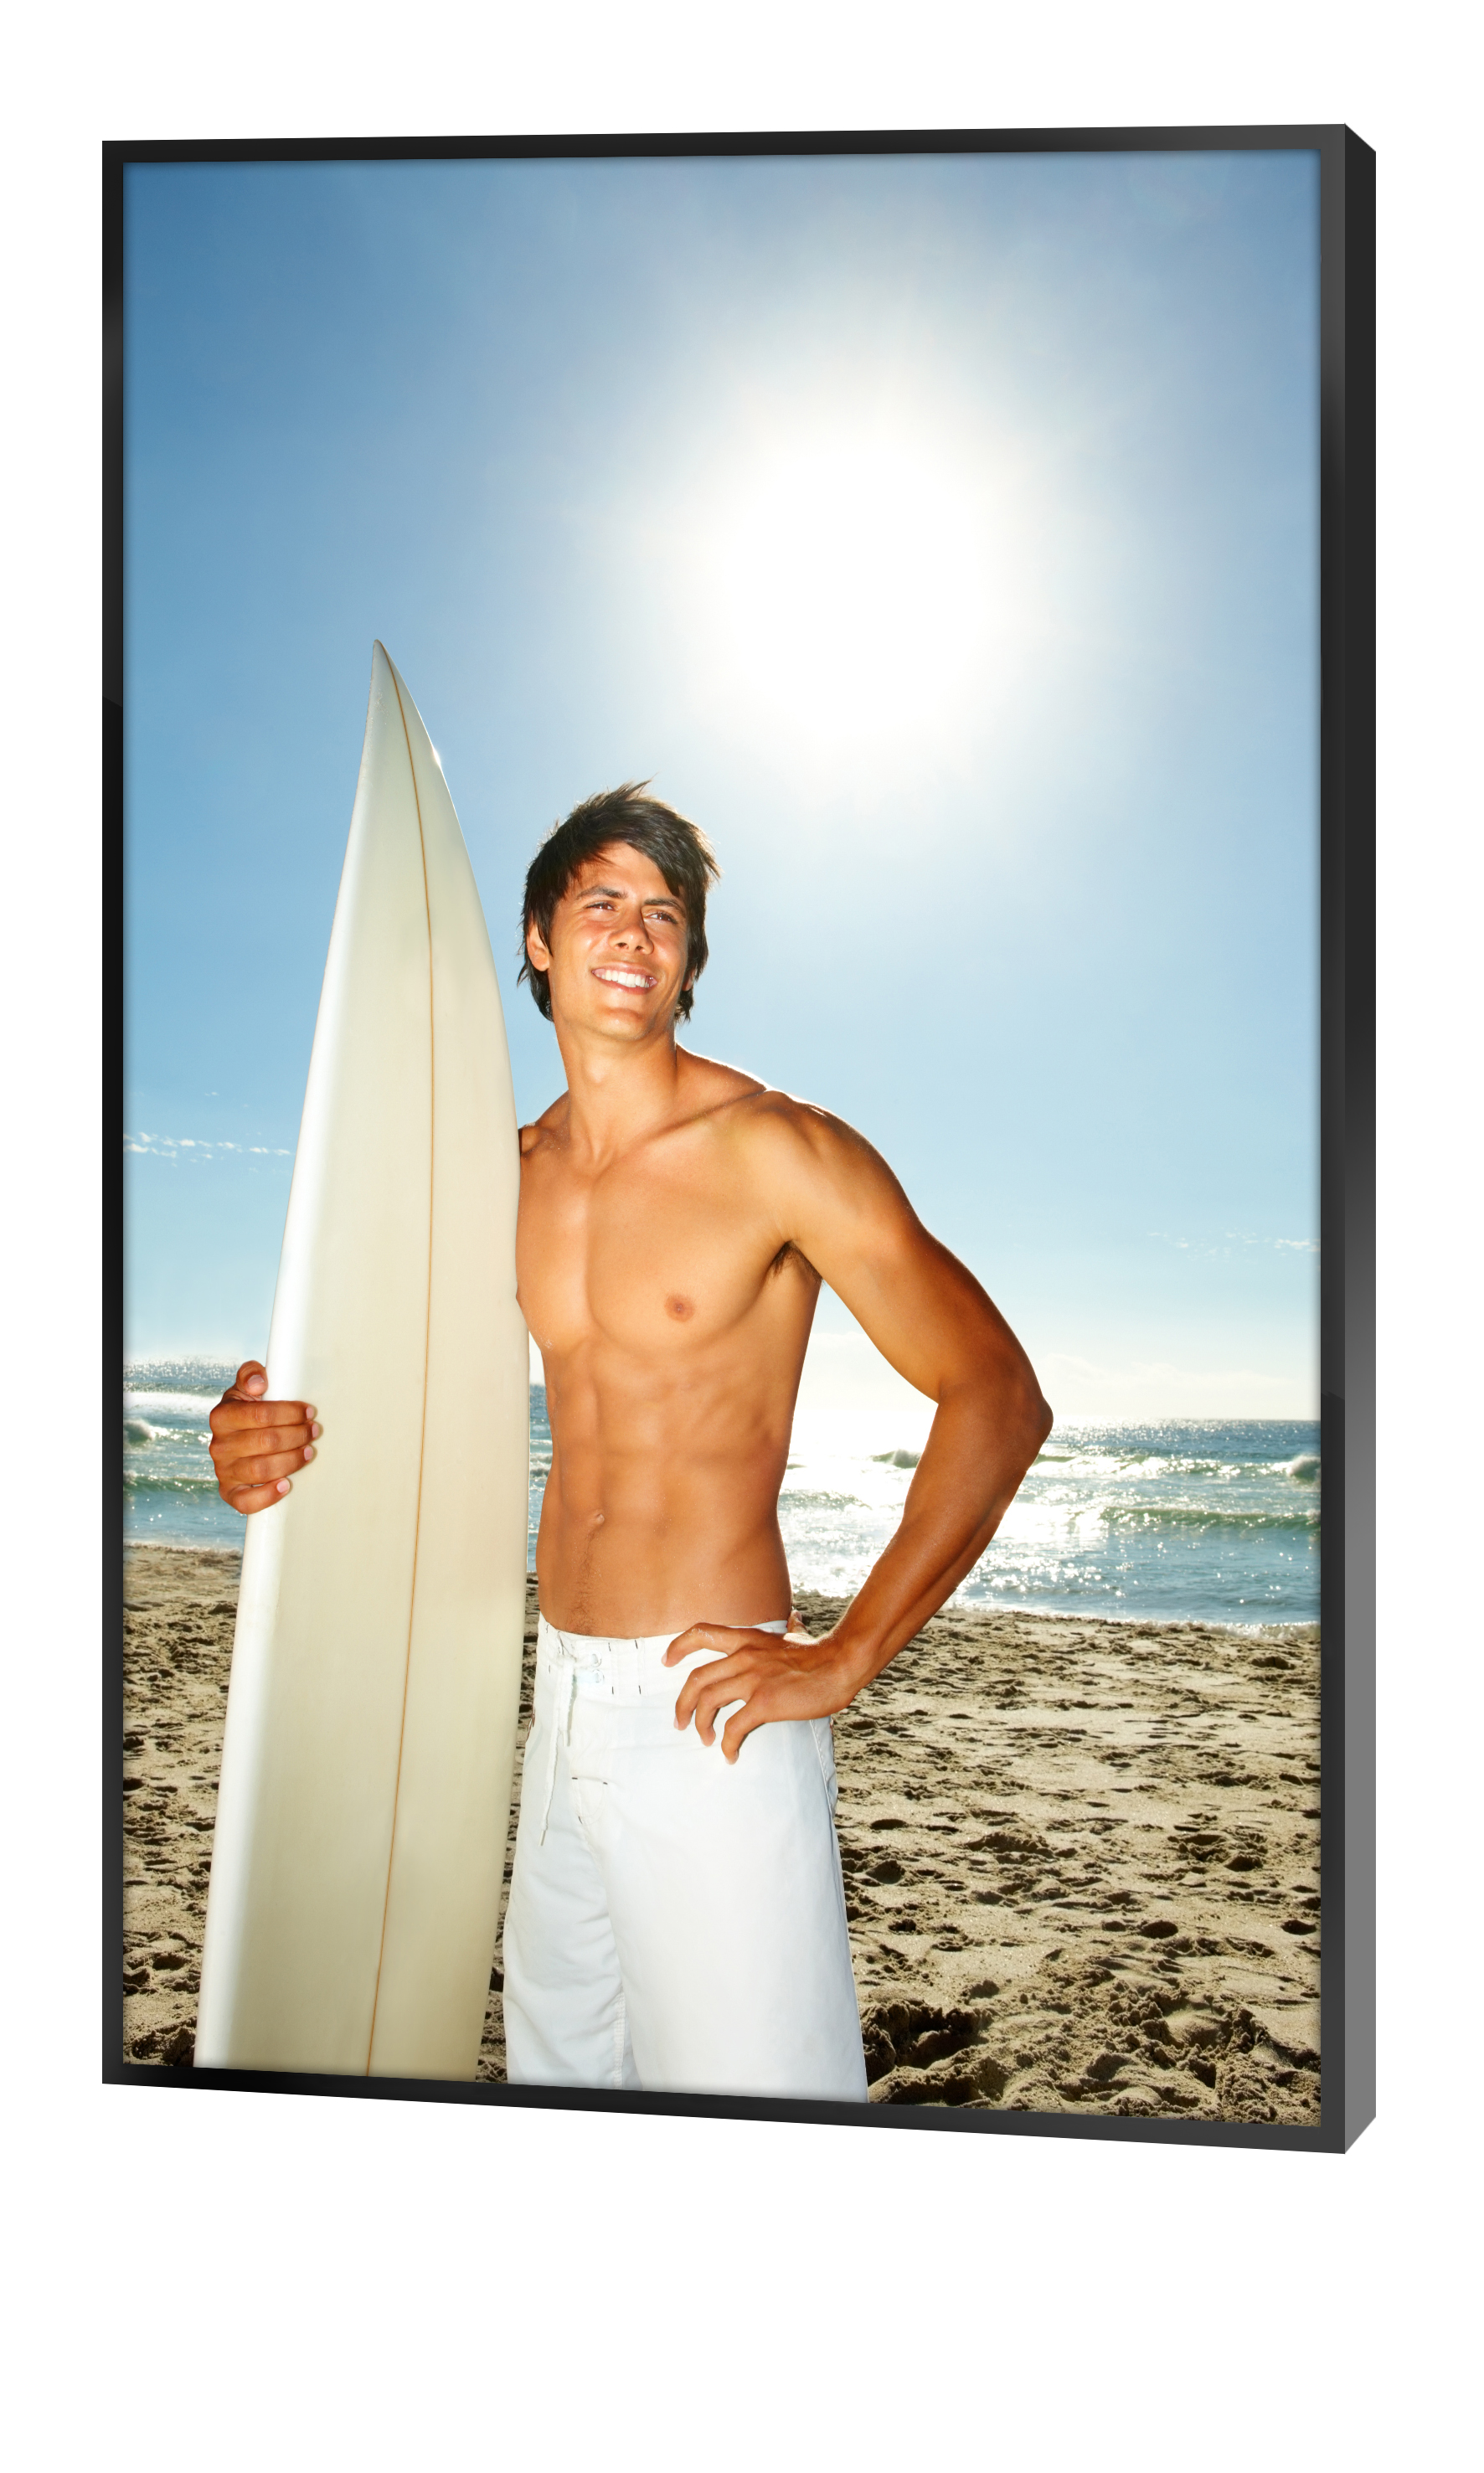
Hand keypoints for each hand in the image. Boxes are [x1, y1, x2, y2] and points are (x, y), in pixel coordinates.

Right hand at [207, 1361, 320, 1514]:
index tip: (308, 1412)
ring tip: (309, 1452)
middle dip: (296, 1435)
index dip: (289, 1413)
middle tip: (313, 1431)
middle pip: (265, 1442)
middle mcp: (218, 1445)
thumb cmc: (250, 1410)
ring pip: (261, 1470)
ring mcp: (223, 1471)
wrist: (240, 1437)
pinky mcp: (230, 1493)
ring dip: (291, 1461)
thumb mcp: (247, 1387)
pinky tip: (286, 1485)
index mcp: (222, 1416)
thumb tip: (259, 1383)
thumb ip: (250, 1374)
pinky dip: (268, 1495)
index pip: (260, 1415)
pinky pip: (245, 1502)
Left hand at [664, 1620, 861, 1762]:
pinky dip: (726, 1744)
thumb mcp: (793, 1637)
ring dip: (700, 1725)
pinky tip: (730, 1753)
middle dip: (682, 1704)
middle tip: (680, 1722)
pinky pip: (733, 1727)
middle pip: (696, 1679)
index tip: (666, 1661)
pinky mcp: (764, 1703)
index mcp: (747, 1639)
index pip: (701, 1633)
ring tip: (705, 1739)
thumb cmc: (820, 1655)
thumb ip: (785, 1632)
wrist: (840, 1665)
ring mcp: (753, 1679)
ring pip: (707, 1702)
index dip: (678, 1647)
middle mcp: (744, 1656)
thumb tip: (795, 1618)